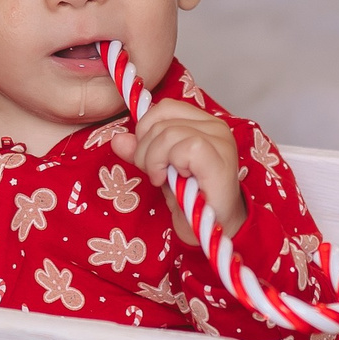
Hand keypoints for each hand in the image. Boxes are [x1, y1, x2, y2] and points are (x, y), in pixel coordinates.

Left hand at [112, 99, 243, 241]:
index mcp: (202, 124)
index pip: (164, 107)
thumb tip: (118, 139)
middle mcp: (215, 126)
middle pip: (160, 121)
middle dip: (145, 151)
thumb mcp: (160, 172)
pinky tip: (177, 181)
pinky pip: (184, 147)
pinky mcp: (219, 158)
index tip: (149, 159)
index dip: (146, 130)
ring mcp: (220, 140)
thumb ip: (141, 153)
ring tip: (164, 180)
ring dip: (155, 161)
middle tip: (155, 175)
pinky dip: (171, 164)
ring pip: (168, 133)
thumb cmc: (193, 202)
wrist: (214, 231)